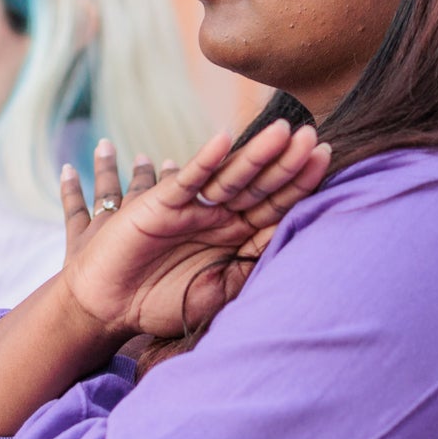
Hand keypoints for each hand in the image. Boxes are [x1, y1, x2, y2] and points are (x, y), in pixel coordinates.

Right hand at [57, 119, 331, 341]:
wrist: (110, 306)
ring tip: (285, 131)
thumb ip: (248, 273)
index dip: (301, 185)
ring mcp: (192, 207)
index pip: (277, 206)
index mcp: (237, 236)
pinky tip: (224, 139)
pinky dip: (205, 159)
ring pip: (231, 176)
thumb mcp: (216, 294)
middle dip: (288, 162)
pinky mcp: (161, 204)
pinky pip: (188, 179)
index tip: (327, 160)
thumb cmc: (161, 303)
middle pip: (261, 185)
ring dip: (257, 154)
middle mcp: (219, 216)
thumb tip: (288, 251)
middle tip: (316, 137)